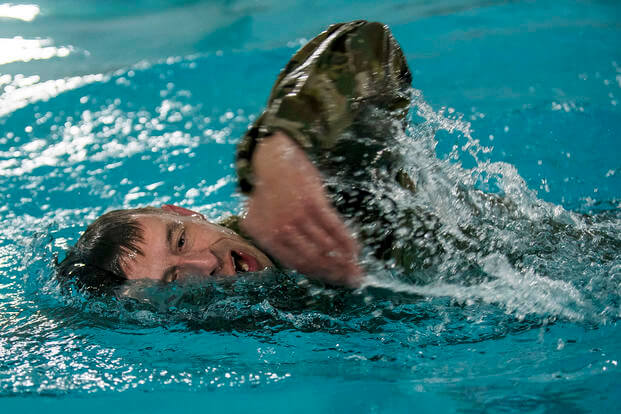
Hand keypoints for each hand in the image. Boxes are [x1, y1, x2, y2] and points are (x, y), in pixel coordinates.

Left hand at [240, 131, 362, 286]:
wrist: (272, 160)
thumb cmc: (267, 193)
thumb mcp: (260, 220)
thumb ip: (274, 244)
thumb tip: (297, 267)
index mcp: (268, 239)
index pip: (299, 264)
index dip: (320, 275)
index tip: (336, 281)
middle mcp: (281, 231)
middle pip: (314, 258)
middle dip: (337, 272)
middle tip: (353, 280)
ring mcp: (297, 217)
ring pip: (326, 246)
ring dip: (345, 260)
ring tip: (357, 269)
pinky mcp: (313, 202)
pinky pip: (334, 227)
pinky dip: (346, 241)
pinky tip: (355, 249)